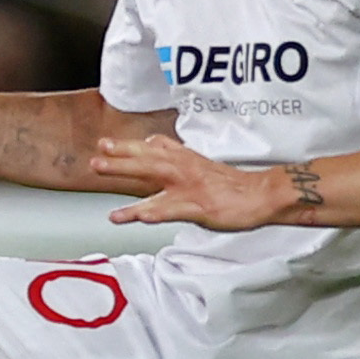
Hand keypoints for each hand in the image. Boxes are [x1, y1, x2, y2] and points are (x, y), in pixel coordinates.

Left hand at [89, 134, 307, 230]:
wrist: (263, 195)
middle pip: (147, 158)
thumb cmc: (235, 186)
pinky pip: (169, 209)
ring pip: (152, 175)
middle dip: (120, 155)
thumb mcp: (204, 166)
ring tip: (101, 169)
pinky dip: (150, 211)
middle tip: (95, 155)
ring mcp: (190, 186)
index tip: (107, 143)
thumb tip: (156, 145)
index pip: (156, 148)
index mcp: (187, 160)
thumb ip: (180, 157)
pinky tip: (133, 215)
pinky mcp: (198, 206)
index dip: (130, 146)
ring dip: (125, 170)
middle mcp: (185, 168)